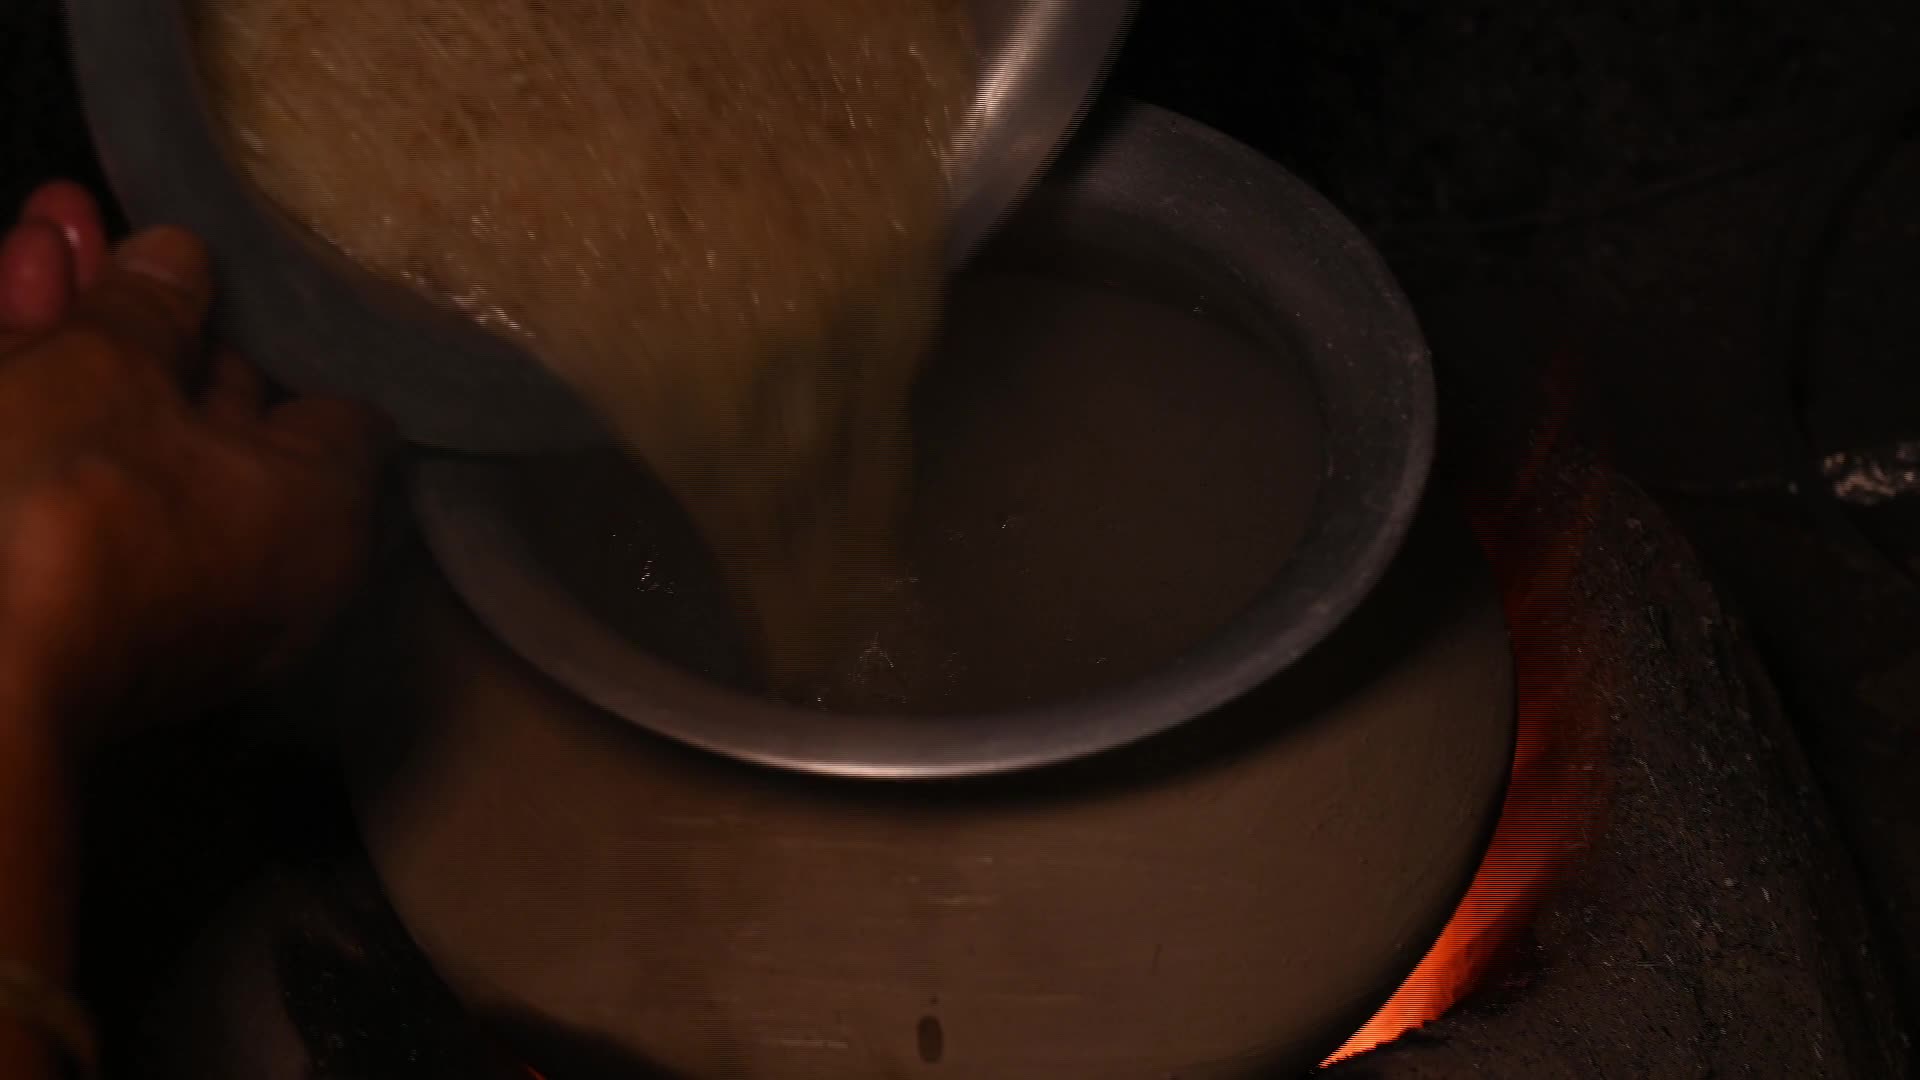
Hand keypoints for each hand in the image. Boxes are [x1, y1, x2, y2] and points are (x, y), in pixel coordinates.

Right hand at [0, 182, 391, 740]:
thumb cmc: (72, 506)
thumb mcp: (107, 369)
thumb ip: (146, 307)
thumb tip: (178, 256)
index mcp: (321, 517)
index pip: (332, 411)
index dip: (276, 331)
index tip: (224, 273)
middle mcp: (262, 566)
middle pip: (212, 411)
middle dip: (148, 312)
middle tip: (94, 222)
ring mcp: (165, 596)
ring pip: (125, 437)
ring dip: (81, 334)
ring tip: (45, 219)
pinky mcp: (72, 605)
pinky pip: (74, 487)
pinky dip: (40, 400)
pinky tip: (12, 291)